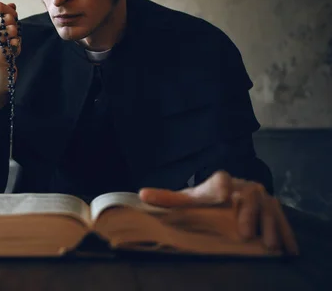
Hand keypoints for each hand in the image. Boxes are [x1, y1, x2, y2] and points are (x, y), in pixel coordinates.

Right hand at [0, 2, 21, 110]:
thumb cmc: (1, 51)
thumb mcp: (1, 32)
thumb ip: (6, 18)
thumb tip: (12, 5)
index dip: (11, 12)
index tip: (14, 22)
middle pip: (7, 18)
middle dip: (15, 27)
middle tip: (11, 39)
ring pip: (12, 30)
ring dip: (17, 39)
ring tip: (10, 47)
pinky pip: (13, 43)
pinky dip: (17, 49)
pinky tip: (10, 55)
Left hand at [138, 171, 298, 254]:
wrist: (229, 194)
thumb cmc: (206, 200)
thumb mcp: (188, 200)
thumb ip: (168, 199)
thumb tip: (142, 194)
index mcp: (220, 182)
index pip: (220, 180)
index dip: (220, 185)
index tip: (222, 191)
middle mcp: (243, 187)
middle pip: (249, 196)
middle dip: (249, 213)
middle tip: (246, 233)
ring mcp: (261, 198)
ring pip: (269, 209)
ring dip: (271, 227)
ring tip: (269, 246)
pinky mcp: (273, 209)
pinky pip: (283, 220)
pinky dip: (287, 234)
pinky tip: (289, 250)